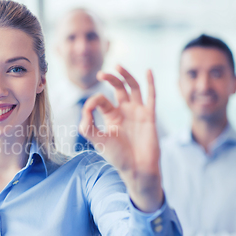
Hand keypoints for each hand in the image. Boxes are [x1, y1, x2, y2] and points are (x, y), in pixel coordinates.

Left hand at [79, 65, 163, 212]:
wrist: (137, 169)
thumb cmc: (117, 157)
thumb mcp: (98, 141)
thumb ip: (87, 126)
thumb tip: (84, 110)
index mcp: (111, 116)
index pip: (102, 100)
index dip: (93, 101)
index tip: (89, 108)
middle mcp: (125, 111)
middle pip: (118, 88)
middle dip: (110, 79)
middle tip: (100, 73)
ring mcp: (138, 112)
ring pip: (133, 88)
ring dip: (126, 76)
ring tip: (117, 65)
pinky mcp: (149, 116)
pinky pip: (151, 97)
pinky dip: (150, 83)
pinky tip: (148, 71)